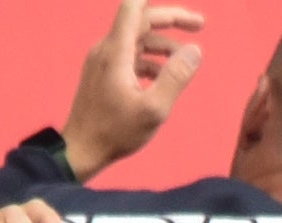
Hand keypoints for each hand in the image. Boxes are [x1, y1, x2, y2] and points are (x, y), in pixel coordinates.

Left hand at [63, 0, 204, 180]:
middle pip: (140, 21)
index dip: (159, 5)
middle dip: (171, 20)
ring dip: (162, 44)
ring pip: (136, 40)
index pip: (134, 8)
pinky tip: (163, 78)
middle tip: (200, 25)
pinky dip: (149, 60)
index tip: (183, 11)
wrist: (81, 149)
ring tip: (186, 60)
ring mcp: (102, 61)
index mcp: (117, 52)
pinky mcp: (102, 74)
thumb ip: (175, 77)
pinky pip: (129, 56)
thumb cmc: (116, 132)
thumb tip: (195, 51)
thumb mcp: (154, 109)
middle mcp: (107, 49)